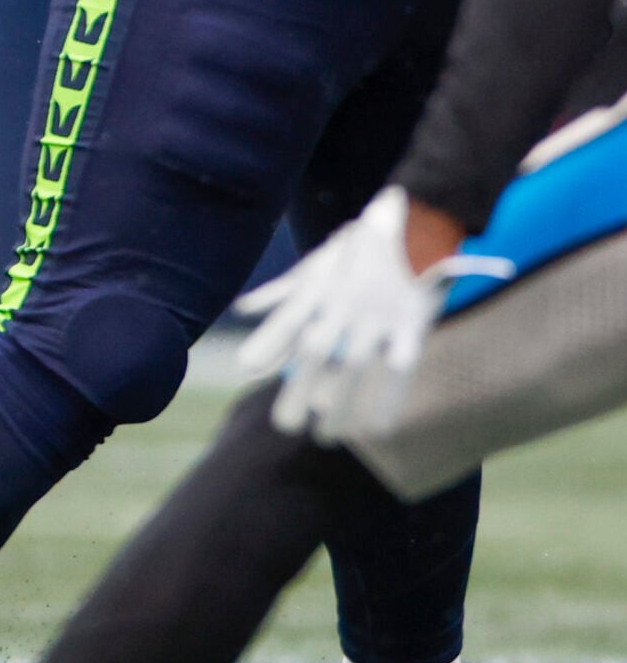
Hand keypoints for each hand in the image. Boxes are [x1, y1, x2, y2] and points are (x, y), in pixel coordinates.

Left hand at [235, 186, 506, 442]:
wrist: (419, 224)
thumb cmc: (359, 249)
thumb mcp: (316, 264)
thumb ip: (281, 292)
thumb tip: (243, 310)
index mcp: (319, 288)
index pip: (287, 318)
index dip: (267, 342)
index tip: (246, 369)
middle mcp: (344, 304)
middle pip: (317, 352)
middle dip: (300, 389)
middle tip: (286, 426)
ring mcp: (378, 316)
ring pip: (356, 367)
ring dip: (342, 405)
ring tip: (327, 438)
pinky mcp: (412, 325)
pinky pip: (399, 368)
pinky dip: (388, 399)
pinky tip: (377, 428)